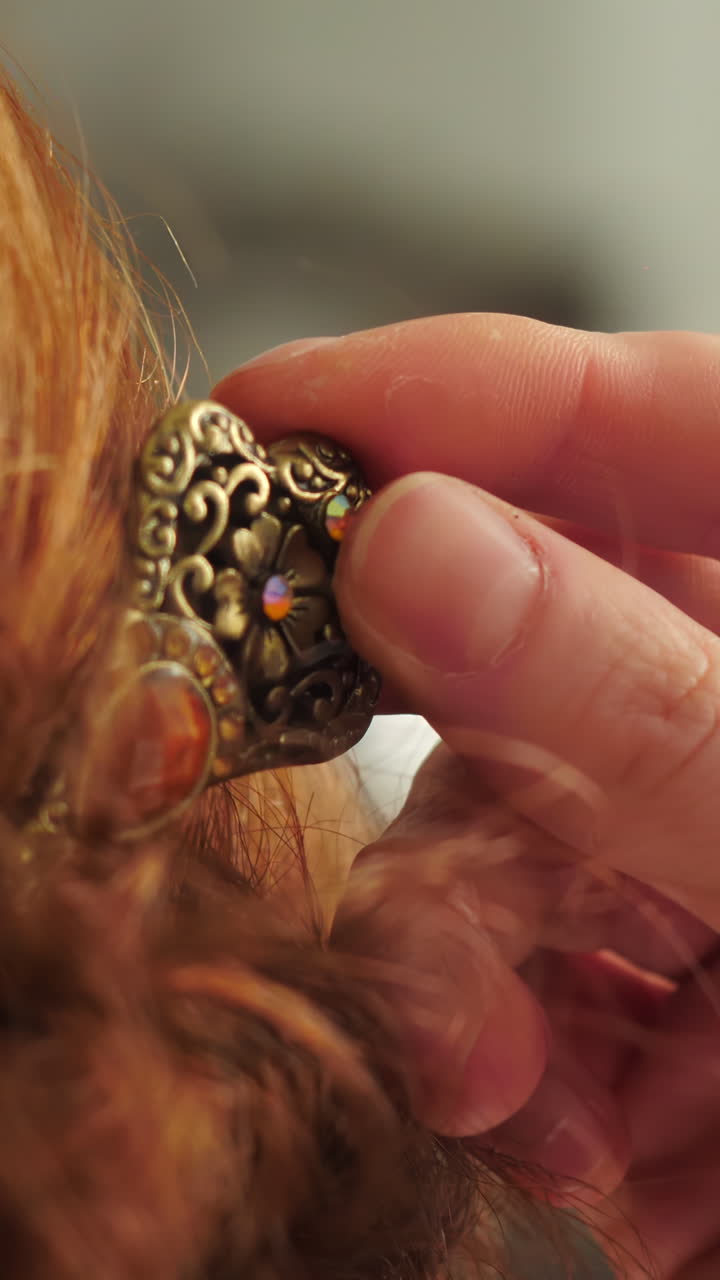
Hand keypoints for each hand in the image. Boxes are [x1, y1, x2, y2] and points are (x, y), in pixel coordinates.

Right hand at [215, 315, 719, 1277]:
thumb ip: (643, 712)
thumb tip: (419, 546)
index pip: (643, 423)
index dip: (446, 396)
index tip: (268, 412)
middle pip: (516, 621)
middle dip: (404, 710)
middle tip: (279, 702)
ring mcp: (683, 851)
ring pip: (475, 815)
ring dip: (446, 937)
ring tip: (486, 1054)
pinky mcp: (634, 992)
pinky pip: (492, 967)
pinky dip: (485, 1045)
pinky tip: (543, 1117)